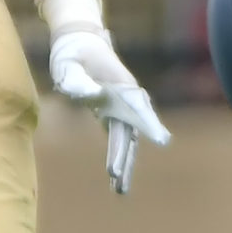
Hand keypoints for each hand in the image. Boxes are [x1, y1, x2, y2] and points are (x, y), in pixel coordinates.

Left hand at [49, 28, 170, 193]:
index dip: (149, 123)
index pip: (137, 107)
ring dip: (124, 163)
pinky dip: (118, 158)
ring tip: (119, 190)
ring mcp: (120, 108)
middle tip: (118, 180)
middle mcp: (125, 100)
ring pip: (126, 140)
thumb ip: (78, 81)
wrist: (80, 42)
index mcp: (120, 85)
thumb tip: (94, 99)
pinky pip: (118, 140)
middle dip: (125, 157)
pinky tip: (115, 179)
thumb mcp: (69, 63)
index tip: (161, 140)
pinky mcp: (112, 115)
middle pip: (129, 132)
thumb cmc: (75, 52)